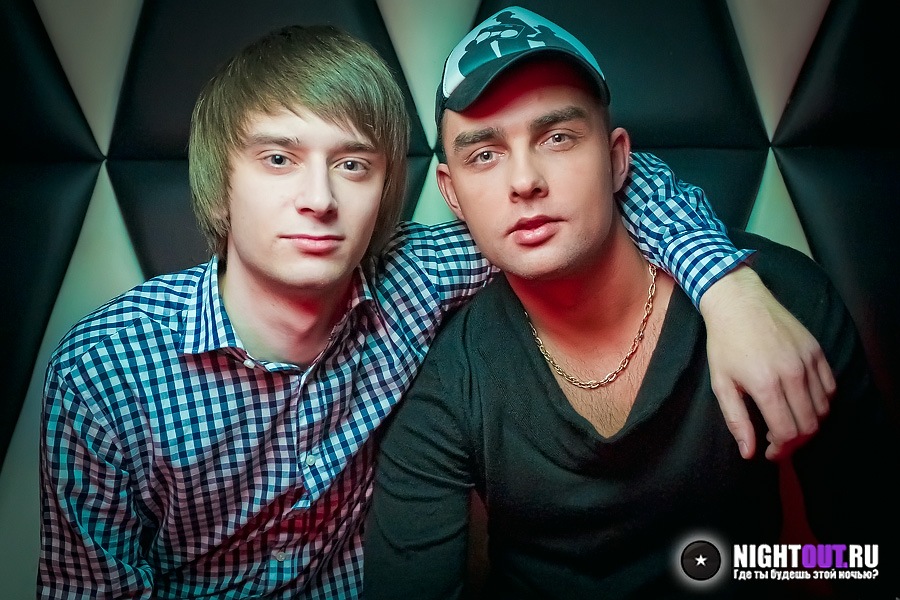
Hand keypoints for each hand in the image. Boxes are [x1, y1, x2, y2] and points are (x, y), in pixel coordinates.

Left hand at [699, 265, 834, 460]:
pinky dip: (821, 403)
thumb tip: (749, 453)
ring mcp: (809, 361)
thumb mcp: (721, 383)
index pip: (788, 432)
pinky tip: (801, 402)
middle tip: (777, 440)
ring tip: (788, 421)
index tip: (769, 452)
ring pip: (824, 409)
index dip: (781, 450)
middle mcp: (792, 374)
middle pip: (810, 425)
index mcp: (766, 384)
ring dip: (809, 423)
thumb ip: (736, 420)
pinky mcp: (817, 351)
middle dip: (795, 441)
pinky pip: (831, 388)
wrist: (739, 302)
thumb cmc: (724, 343)